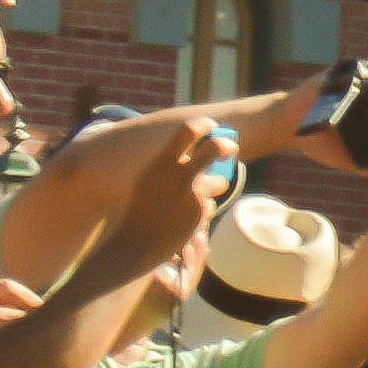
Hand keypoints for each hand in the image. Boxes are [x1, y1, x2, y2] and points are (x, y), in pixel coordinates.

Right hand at [98, 119, 227, 277]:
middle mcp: (178, 173)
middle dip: (228, 146)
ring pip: (221, 180)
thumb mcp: (150, 179)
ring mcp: (191, 191)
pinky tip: (184, 219)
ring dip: (215, 188)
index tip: (211, 126)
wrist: (136, 242)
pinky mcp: (200, 208)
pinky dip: (202, 209)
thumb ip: (172, 164)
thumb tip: (199, 149)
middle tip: (231, 149)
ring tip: (193, 202)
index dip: (204, 124)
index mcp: (161, 162)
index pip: (188, 130)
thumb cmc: (144, 208)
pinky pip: (212, 203)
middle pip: (216, 147)